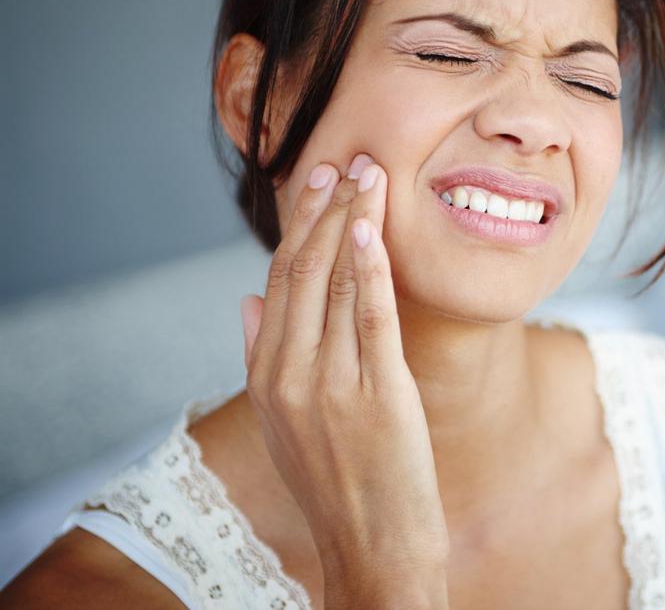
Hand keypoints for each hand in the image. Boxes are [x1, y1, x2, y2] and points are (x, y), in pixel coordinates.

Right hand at [239, 153, 448, 608]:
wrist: (372, 547)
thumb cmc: (335, 481)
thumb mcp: (282, 421)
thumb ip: (261, 355)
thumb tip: (246, 298)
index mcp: (266, 376)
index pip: (279, 281)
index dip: (301, 226)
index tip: (319, 181)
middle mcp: (289, 375)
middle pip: (304, 272)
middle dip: (328, 210)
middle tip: (351, 160)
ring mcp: (330, 386)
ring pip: (336, 285)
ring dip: (354, 223)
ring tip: (372, 176)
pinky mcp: (376, 395)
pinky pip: (370, 318)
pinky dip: (371, 269)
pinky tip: (375, 229)